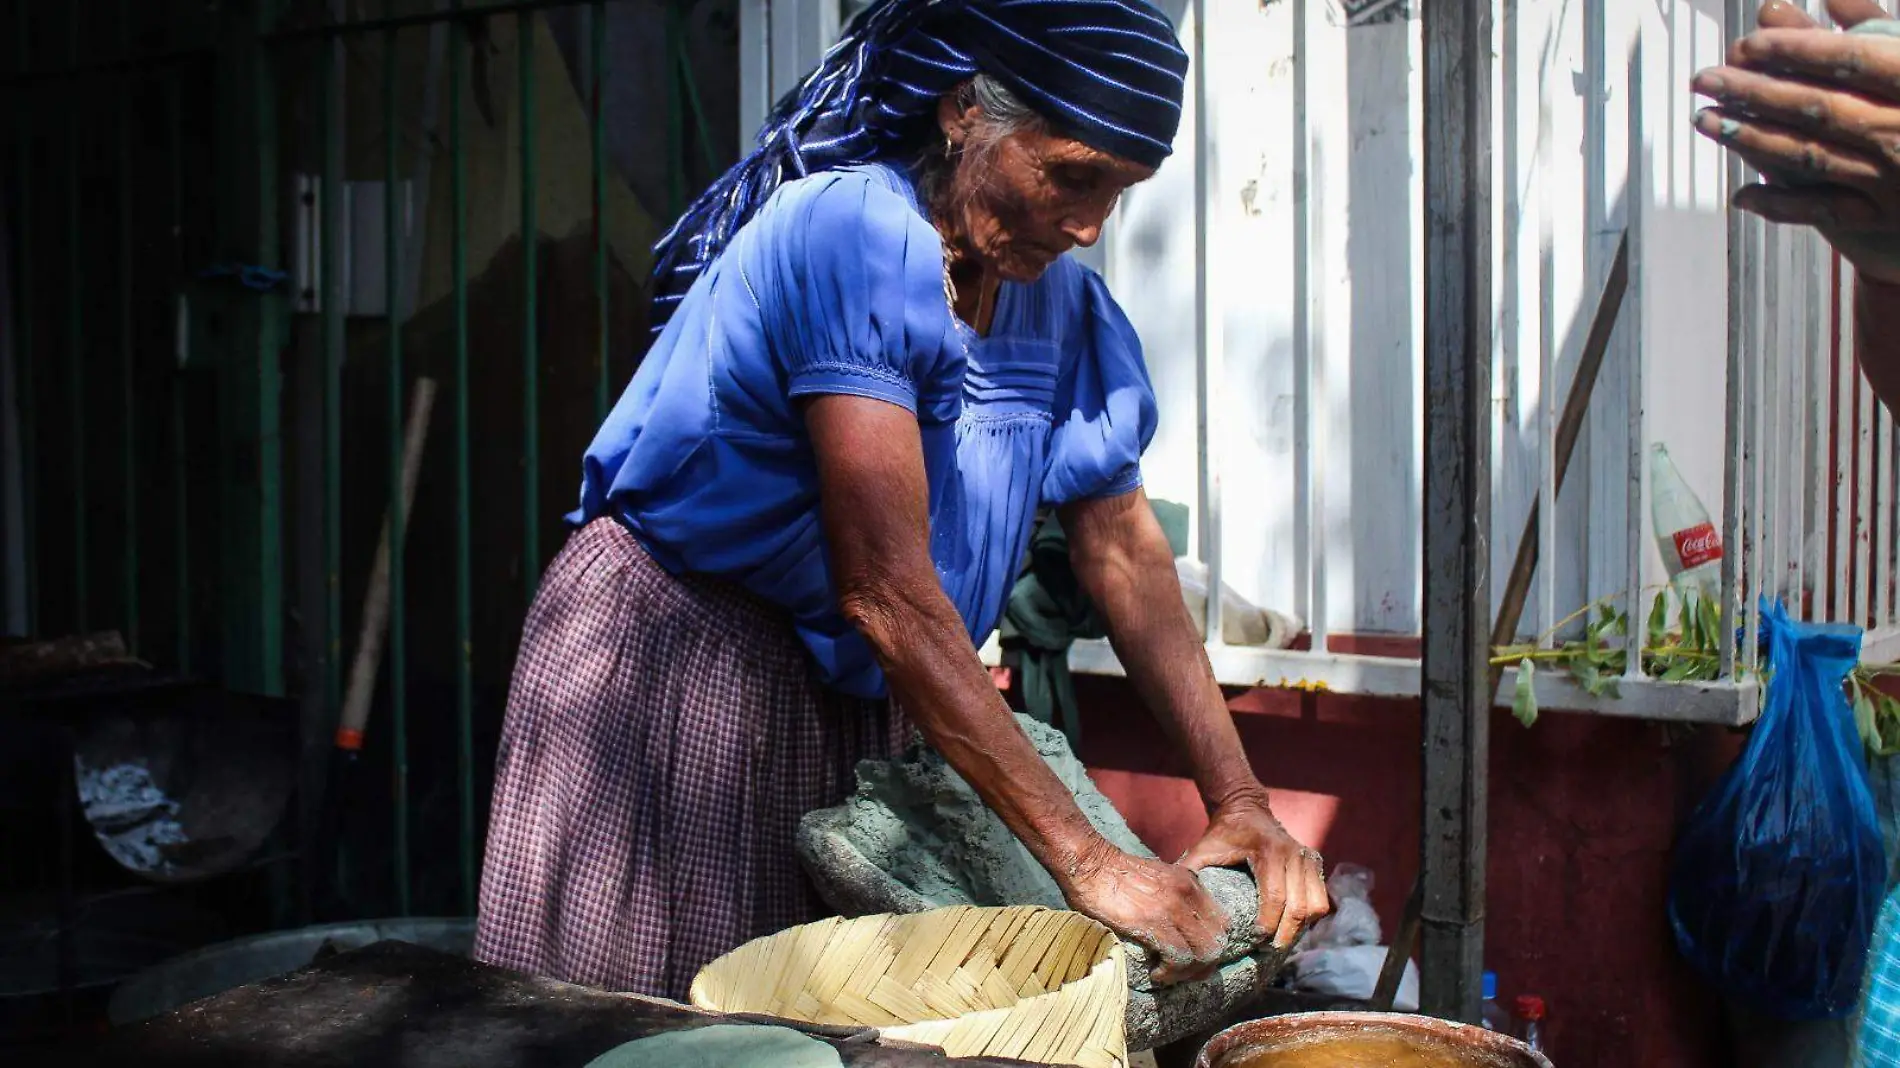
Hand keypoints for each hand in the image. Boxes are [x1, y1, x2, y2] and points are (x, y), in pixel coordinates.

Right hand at [1061, 840, 1227, 984]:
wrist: (1089, 863)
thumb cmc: (1113, 873)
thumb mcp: (1156, 878)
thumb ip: (1173, 896)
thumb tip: (1177, 925)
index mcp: (1190, 882)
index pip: (1222, 922)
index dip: (1213, 945)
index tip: (1195, 957)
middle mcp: (1188, 894)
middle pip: (1218, 941)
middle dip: (1204, 965)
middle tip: (1185, 974)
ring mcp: (1173, 908)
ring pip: (1203, 953)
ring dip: (1187, 972)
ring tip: (1168, 976)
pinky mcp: (1155, 923)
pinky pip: (1179, 958)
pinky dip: (1170, 973)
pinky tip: (1156, 974)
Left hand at [1178, 793, 1328, 949]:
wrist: (1246, 809)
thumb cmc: (1222, 833)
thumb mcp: (1203, 848)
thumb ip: (1190, 870)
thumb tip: (1172, 900)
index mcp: (1269, 850)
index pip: (1275, 896)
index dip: (1268, 923)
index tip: (1255, 940)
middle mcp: (1294, 852)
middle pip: (1299, 906)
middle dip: (1285, 933)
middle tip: (1268, 950)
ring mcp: (1308, 856)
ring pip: (1315, 905)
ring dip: (1300, 928)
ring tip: (1280, 942)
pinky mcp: (1315, 862)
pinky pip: (1321, 898)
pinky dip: (1310, 917)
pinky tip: (1291, 927)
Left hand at [1691, 0, 1899, 284]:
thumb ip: (1877, 26)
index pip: (1851, 60)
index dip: (1796, 49)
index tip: (1747, 41)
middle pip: (1818, 107)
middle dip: (1754, 91)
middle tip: (1704, 77)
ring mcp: (1893, 178)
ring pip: (1810, 156)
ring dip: (1750, 138)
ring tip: (1704, 119)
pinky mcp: (1884, 217)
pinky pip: (1822, 211)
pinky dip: (1779, 203)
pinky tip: (1740, 193)